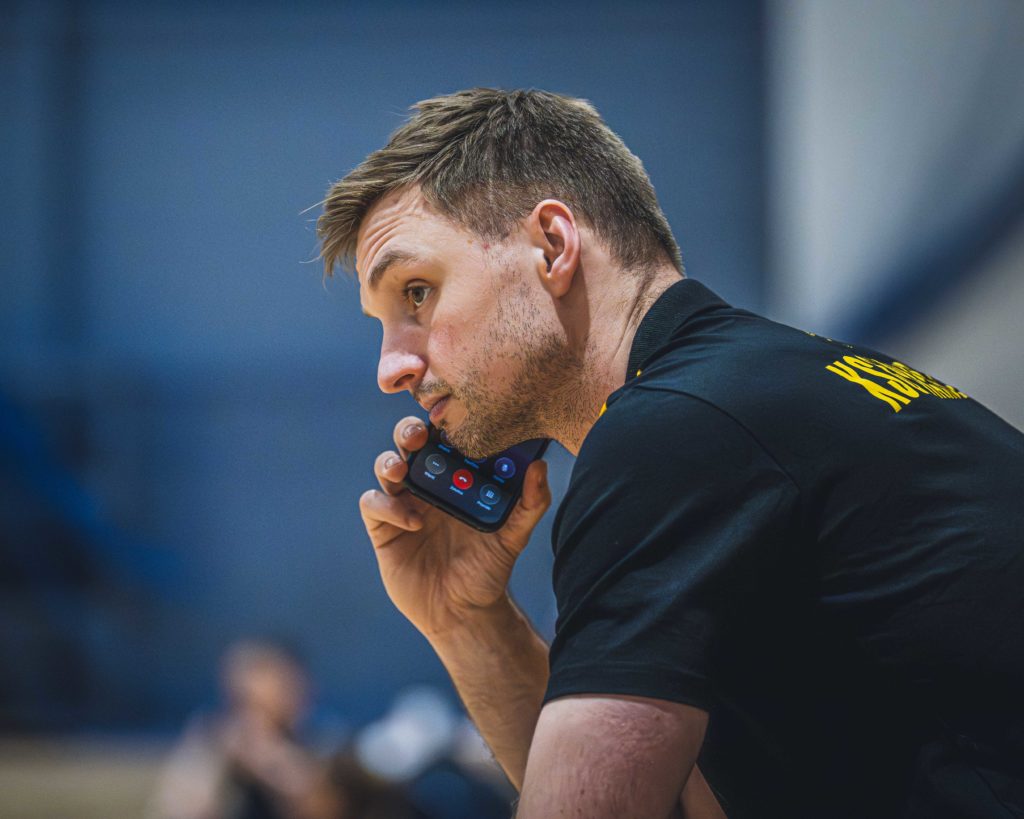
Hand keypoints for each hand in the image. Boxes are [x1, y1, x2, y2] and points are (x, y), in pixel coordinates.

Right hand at [359, 417, 550, 637]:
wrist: (464, 612)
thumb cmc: (488, 568)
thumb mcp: (514, 535)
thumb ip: (530, 503)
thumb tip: (539, 466)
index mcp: (456, 477)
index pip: (444, 437)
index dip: (442, 421)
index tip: (451, 414)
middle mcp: (427, 484)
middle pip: (408, 443)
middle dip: (409, 431)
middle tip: (419, 435)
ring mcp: (403, 504)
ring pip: (385, 466)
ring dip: (390, 461)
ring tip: (402, 470)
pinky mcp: (384, 528)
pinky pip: (373, 503)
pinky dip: (387, 505)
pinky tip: (413, 522)